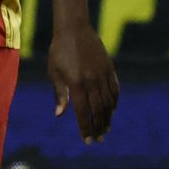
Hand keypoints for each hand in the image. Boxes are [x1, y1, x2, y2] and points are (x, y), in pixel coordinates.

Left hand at [49, 21, 118, 142]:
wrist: (74, 28)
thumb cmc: (59, 51)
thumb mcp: (54, 72)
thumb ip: (60, 94)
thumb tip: (60, 115)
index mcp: (77, 83)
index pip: (83, 112)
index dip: (85, 127)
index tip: (88, 140)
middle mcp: (92, 81)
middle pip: (98, 110)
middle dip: (98, 127)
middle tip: (99, 140)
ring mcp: (103, 74)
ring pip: (108, 102)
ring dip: (108, 118)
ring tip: (106, 129)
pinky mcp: (109, 68)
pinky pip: (114, 89)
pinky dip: (114, 102)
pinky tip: (112, 110)